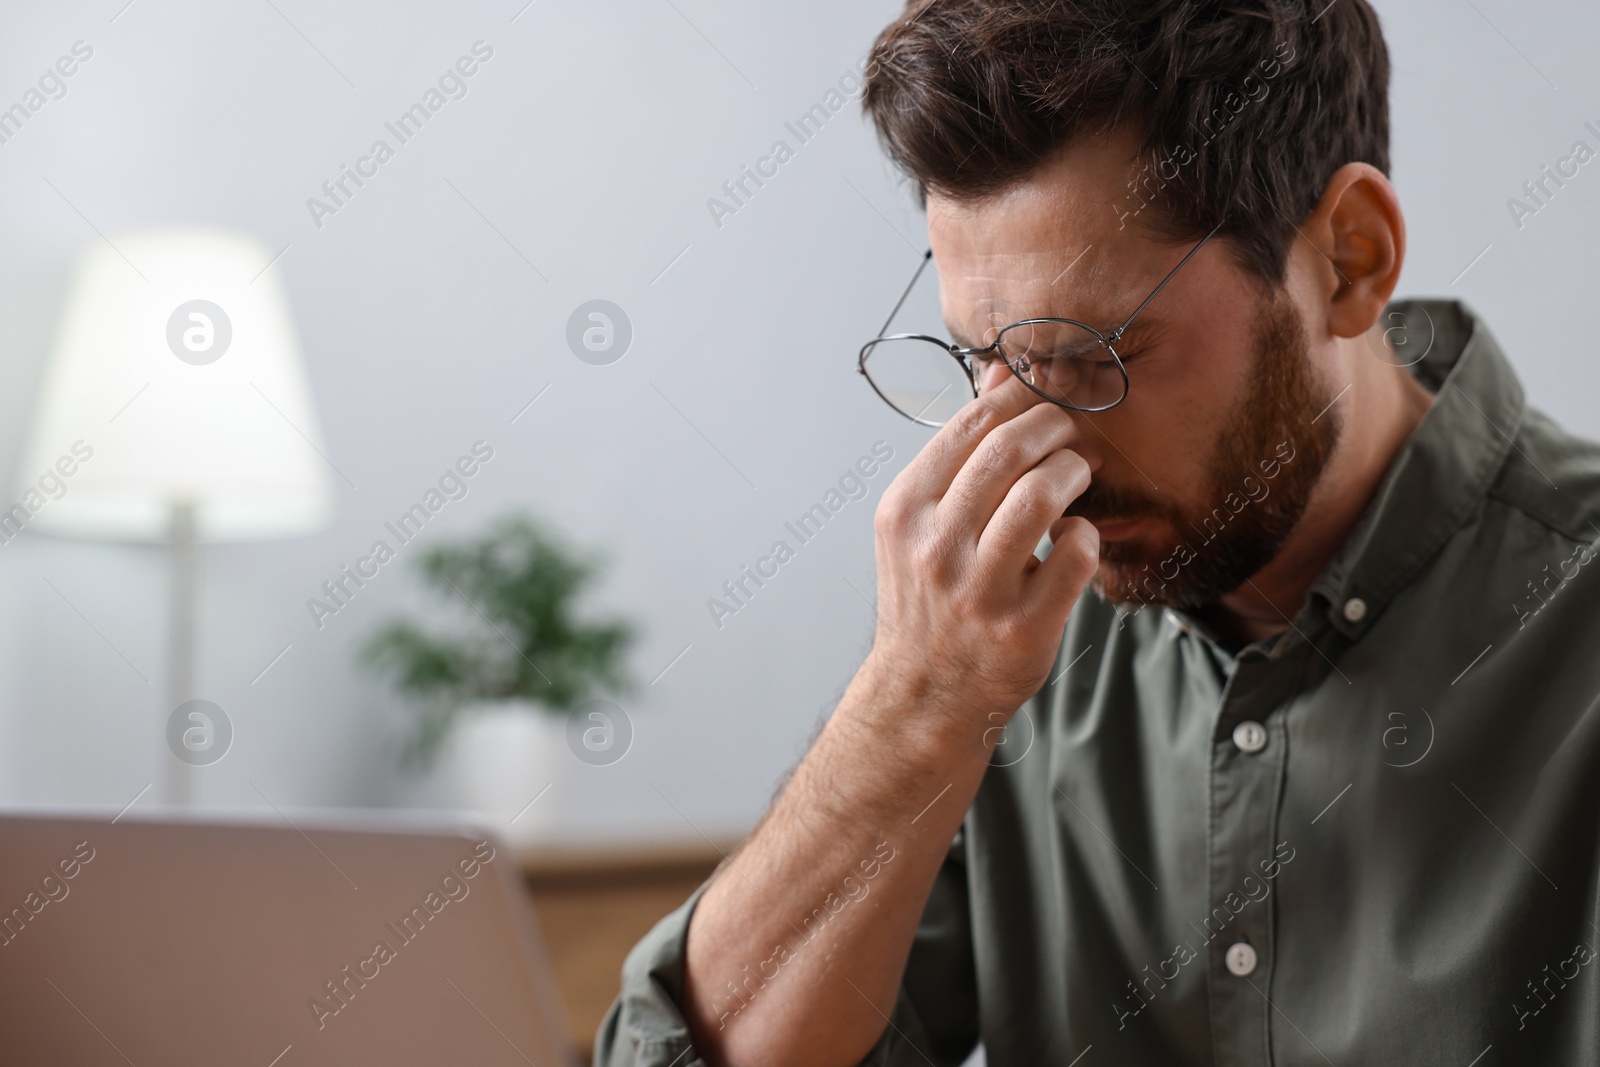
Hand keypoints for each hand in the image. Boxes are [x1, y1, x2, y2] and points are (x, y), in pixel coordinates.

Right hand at [864, 374, 1099, 738]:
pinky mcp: (1023, 628)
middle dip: (1055, 428)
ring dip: (1073, 473)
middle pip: (1008, 451)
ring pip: (1042, 498)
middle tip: (1072, 435)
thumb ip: (959, 451)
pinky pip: (1075, 556)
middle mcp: (936, 548)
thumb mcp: (921, 522)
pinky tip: (1076, 537)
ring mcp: (978, 592)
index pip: (969, 426)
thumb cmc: (929, 599)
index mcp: (905, 511)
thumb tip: (998, 373)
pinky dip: (1085, 536)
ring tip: (1078, 476)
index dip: (1018, 399)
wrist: (924, 693)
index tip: (1042, 400)